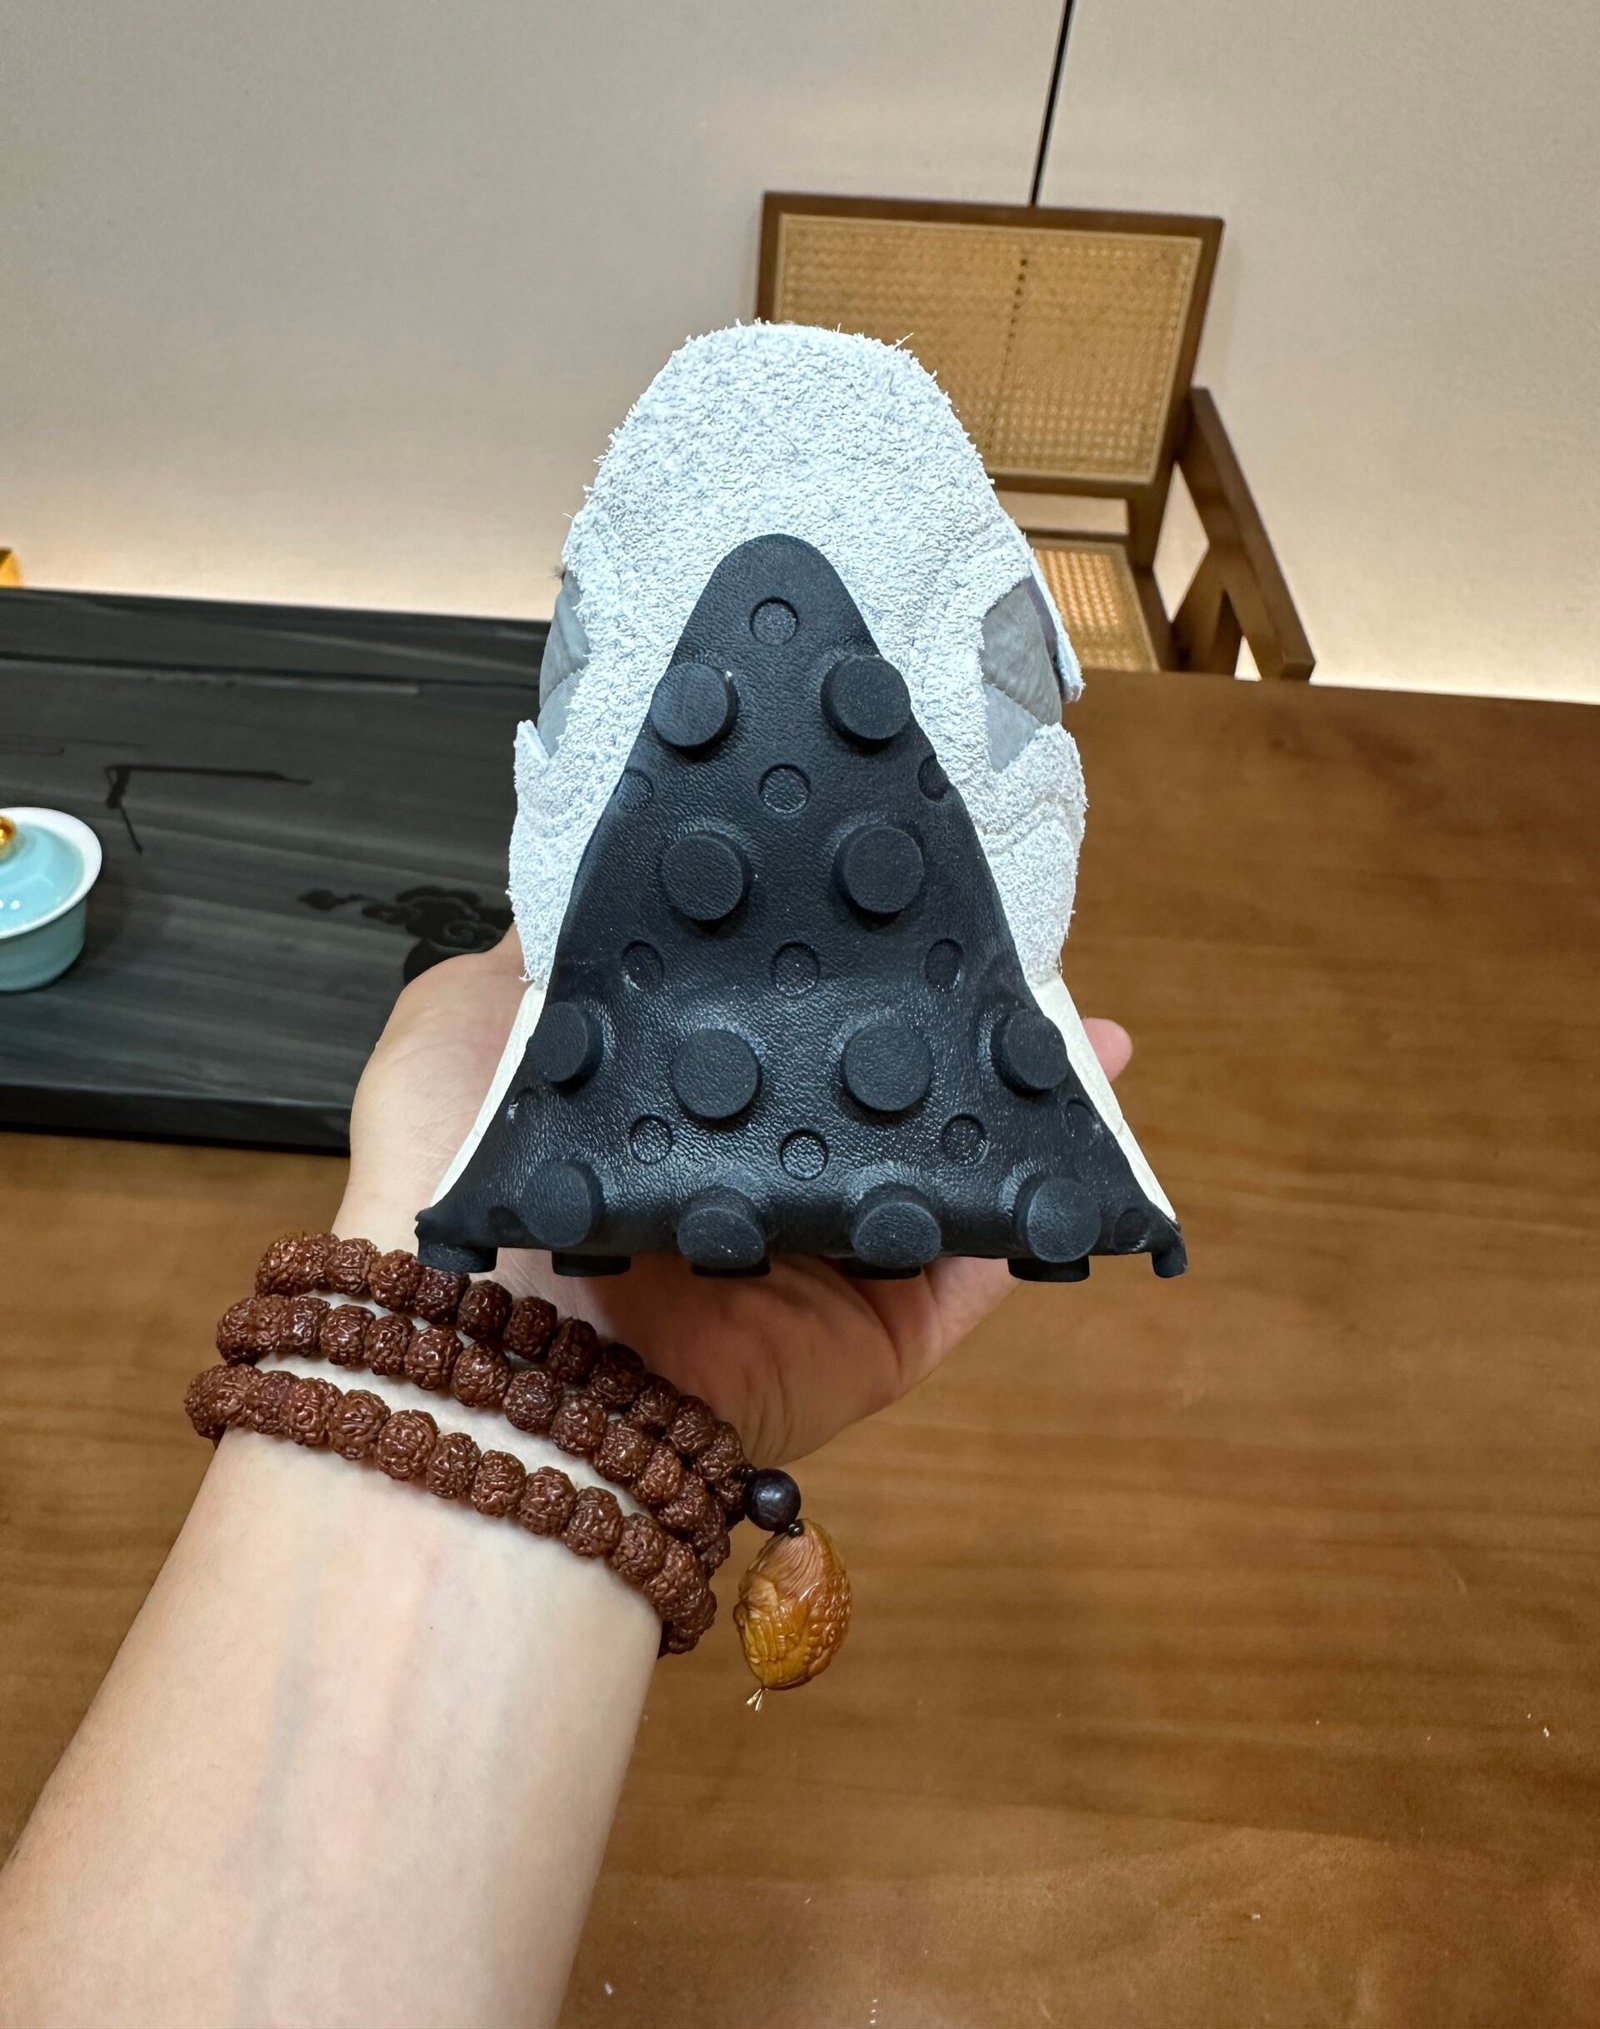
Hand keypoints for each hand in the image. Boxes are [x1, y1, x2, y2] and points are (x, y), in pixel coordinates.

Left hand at [340, 934, 1131, 1464]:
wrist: (489, 1352)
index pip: (774, 1023)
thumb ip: (555, 950)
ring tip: (1090, 1022)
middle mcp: (750, 1177)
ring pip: (944, 1167)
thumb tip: (615, 870)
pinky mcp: (878, 1331)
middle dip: (942, 1024)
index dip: (836, 959)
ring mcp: (822, 1259)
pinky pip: (980, 1263)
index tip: (895, 886)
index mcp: (664, 1106)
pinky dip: (1044, 1199)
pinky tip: (1090, 1116)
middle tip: (1012, 946)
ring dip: (1014, 1099)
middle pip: (869, 1091)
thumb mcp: (471, 1014)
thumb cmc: (458, 1163)